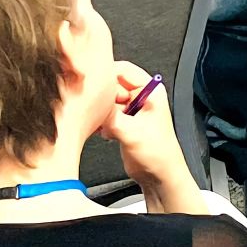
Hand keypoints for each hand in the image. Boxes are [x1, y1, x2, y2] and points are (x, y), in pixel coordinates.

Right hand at [99, 61, 194, 201]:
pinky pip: (105, 114)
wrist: (159, 176)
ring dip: (99, 112)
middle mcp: (141, 97)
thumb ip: (110, 116)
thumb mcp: (131, 132)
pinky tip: (100, 132)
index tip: (88, 83)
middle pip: (111, 85)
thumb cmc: (157, 154)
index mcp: (150, 91)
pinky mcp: (122, 122)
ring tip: (99, 125)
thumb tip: (92, 104)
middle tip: (90, 110)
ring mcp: (131, 110)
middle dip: (99, 98)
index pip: (123, 70)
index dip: (105, 74)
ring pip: (106, 101)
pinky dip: (99, 122)